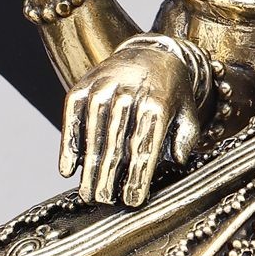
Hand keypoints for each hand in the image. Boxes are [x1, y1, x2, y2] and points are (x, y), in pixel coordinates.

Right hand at [62, 39, 201, 206]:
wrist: (149, 52)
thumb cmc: (170, 92)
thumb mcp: (187, 111)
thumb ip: (186, 137)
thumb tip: (178, 162)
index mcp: (157, 103)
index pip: (144, 146)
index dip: (137, 176)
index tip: (133, 201)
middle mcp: (127, 94)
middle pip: (115, 145)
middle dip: (109, 177)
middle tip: (105, 202)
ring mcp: (101, 89)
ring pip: (92, 136)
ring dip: (88, 168)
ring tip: (88, 194)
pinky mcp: (81, 88)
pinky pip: (72, 120)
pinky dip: (69, 145)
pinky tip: (67, 169)